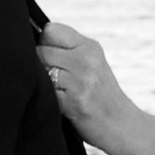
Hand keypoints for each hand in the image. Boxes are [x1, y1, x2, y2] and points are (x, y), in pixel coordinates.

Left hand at [38, 20, 135, 153]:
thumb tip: (32, 41)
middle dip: (40, 65)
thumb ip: (68, 51)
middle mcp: (86, 60)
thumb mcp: (92, 64)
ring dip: (44, 84)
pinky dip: (49, 100)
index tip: (50, 57)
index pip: (51, 29)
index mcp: (90, 47)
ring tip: (60, 93)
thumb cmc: (100, 96)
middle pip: (41, 50)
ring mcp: (81, 81)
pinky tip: (63, 105)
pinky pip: (46, 93)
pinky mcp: (74, 102)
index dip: (43, 43)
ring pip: (41, 72)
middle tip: (54, 80)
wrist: (122, 125)